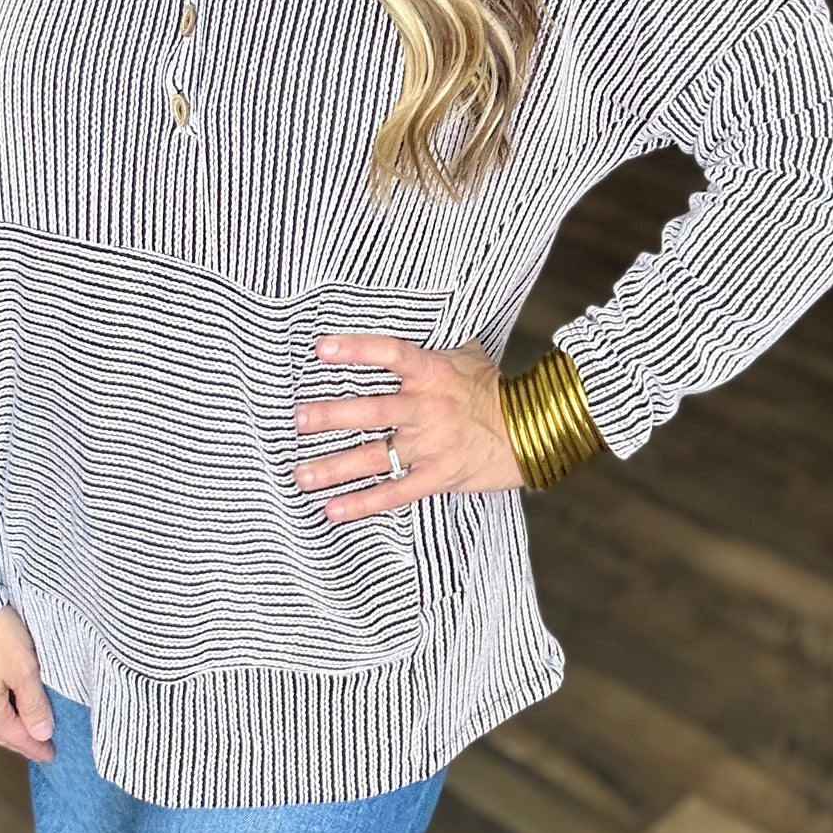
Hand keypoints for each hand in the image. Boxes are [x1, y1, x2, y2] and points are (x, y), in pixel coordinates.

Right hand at [0, 606, 56, 761]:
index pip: (16, 738)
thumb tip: (41, 733)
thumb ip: (34, 704)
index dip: (36, 747)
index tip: (52, 755)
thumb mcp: (23, 669)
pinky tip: (3, 698)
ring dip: (7, 721)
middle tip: (41, 745)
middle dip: (20, 739)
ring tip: (26, 724)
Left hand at [292, 330, 520, 519]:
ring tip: (300, 475)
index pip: (391, 354)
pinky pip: (395, 492)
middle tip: (298, 421)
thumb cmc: (493, 388)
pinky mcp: (438, 477)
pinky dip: (363, 503)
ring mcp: (432, 445)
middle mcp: (428, 408)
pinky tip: (332, 510)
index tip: (321, 349)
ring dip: (335, 467)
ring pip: (376, 456)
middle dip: (332, 416)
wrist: (534, 429)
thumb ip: (432, 346)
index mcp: (433, 373)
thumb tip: (406, 322)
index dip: (357, 349)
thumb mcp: (467, 354)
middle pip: (373, 410)